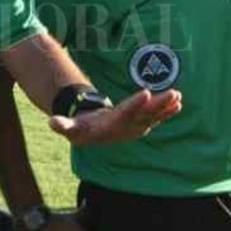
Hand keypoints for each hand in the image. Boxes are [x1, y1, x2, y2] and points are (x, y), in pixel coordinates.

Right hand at [49, 89, 181, 144]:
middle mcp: (127, 127)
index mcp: (112, 125)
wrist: (93, 137)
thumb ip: (62, 125)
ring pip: (154, 115)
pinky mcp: (141, 124)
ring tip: (178, 96)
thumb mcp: (70, 128)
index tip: (146, 93)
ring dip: (167, 106)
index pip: (126, 113)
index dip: (136, 104)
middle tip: (174, 94)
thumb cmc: (81, 129)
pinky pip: (156, 117)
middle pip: (145, 114)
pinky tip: (179, 102)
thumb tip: (51, 122)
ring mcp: (136, 126)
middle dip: (159, 104)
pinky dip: (167, 111)